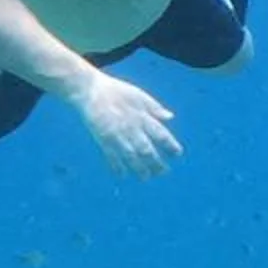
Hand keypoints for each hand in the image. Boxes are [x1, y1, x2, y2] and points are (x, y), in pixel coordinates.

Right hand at [67, 71, 182, 177]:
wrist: (90, 90)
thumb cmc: (115, 91)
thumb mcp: (139, 95)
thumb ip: (155, 108)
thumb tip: (170, 117)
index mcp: (142, 116)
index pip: (161, 134)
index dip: (170, 145)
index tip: (177, 154)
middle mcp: (132, 128)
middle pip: (147, 150)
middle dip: (156, 163)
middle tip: (163, 172)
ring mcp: (117, 135)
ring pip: (131, 157)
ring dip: (140, 168)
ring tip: (146, 177)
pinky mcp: (102, 139)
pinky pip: (111, 156)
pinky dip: (117, 166)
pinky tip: (122, 175)